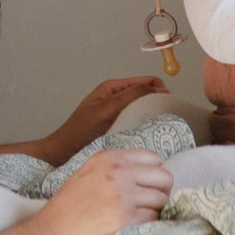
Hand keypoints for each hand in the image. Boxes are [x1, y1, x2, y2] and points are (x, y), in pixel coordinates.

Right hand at [32, 148, 173, 234]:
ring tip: (135, 219)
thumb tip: (150, 173)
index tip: (146, 188)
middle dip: (160, 192)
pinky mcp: (125, 219)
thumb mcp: (87, 174)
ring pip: (162, 200)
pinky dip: (147, 226)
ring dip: (154, 211)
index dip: (153, 175)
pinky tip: (130, 229)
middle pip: (164, 177)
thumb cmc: (67, 209)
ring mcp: (123, 195)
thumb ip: (114, 168)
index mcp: (107, 158)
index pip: (153, 158)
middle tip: (147, 206)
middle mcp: (117, 172)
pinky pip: (154, 219)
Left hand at [42, 76, 170, 165]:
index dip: (159, 88)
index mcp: (112, 88)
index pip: (145, 81)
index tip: (169, 101)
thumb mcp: (107, 109)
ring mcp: (117, 112)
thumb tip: (156, 88)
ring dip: (151, 113)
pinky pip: (136, 121)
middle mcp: (116, 98)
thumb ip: (130, 96)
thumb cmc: (80, 131)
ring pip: (142, 108)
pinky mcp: (117, 126)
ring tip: (158, 124)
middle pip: (145, 94)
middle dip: (157, 101)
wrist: (65, 152)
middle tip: (166, 115)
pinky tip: (146, 132)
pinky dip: (143, 123)